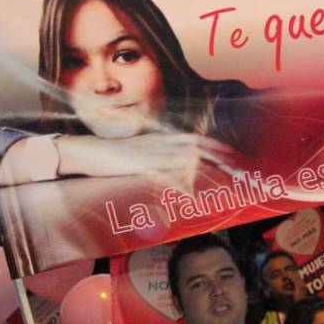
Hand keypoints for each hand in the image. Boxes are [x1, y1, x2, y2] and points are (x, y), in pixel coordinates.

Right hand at [58, 132, 241, 178]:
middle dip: (220, 153)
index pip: (194, 139)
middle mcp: (159, 143)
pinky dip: (181, 177)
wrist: (84, 152)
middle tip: (239, 163)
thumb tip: (171, 171)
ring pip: (186, 156)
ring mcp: (151, 152)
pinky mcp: (140, 164)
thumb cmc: (110, 157)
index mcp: (159, 139)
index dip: (215, 145)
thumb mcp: (137, 155)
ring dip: (208, 165)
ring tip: (226, 173)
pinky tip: (193, 185)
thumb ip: (155, 160)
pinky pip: (166, 170)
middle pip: (196, 145)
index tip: (233, 153)